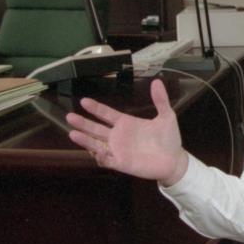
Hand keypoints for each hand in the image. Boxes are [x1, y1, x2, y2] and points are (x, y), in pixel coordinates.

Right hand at [66, 79, 189, 185]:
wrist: (174, 160)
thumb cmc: (169, 138)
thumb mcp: (166, 116)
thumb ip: (160, 100)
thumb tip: (157, 81)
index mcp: (126, 123)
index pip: (106, 114)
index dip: (95, 108)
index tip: (83, 101)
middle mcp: (119, 136)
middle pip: (96, 128)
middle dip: (83, 123)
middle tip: (69, 116)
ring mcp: (118, 150)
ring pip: (97, 144)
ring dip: (85, 140)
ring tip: (72, 133)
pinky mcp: (121, 163)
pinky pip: (106, 160)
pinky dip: (100, 156)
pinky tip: (94, 151)